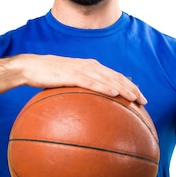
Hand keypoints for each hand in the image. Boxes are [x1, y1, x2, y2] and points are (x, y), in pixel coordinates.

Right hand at [19, 54, 146, 104]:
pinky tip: (115, 95)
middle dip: (132, 88)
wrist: (31, 67)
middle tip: (144, 102)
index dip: (129, 85)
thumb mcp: (67, 84)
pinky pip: (92, 82)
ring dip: (123, 89)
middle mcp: (90, 66)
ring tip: (135, 98)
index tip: (140, 97)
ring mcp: (82, 70)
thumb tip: (86, 110)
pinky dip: (105, 88)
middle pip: (116, 77)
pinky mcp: (72, 75)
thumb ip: (79, 91)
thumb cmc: (48, 77)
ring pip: (108, 79)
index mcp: (91, 67)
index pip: (114, 76)